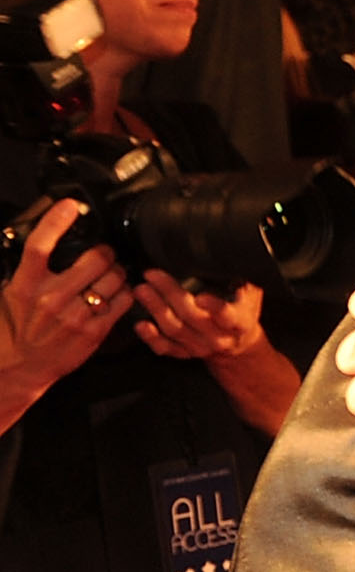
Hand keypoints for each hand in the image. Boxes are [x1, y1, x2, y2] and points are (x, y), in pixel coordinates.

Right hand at [0, 202, 129, 406]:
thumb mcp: (11, 292)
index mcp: (26, 285)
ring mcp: (74, 316)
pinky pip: (123, 301)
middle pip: (94, 259)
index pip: (39, 246)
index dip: (56, 221)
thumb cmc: (15, 326)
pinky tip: (118, 293)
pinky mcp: (93, 332)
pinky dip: (126, 292)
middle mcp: (51, 299)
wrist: (19, 366)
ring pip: (114, 278)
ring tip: (112, 274)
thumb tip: (49, 240)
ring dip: (118, 271)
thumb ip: (30, 269)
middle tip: (104, 253)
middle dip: (105, 252)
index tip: (70, 205)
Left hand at [132, 269, 267, 360]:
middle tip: (153, 275)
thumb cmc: (243, 310)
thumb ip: (243, 278)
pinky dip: (151, 337)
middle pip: (192, 317)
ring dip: (156, 309)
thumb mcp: (251, 293)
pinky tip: (140, 325)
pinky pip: (165, 348)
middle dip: (170, 294)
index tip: (202, 296)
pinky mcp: (185, 353)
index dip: (216, 308)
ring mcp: (200, 347)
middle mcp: (219, 337)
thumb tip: (231, 254)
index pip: (228, 316)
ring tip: (142, 290)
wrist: (238, 342)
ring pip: (174, 330)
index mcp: (239, 322)